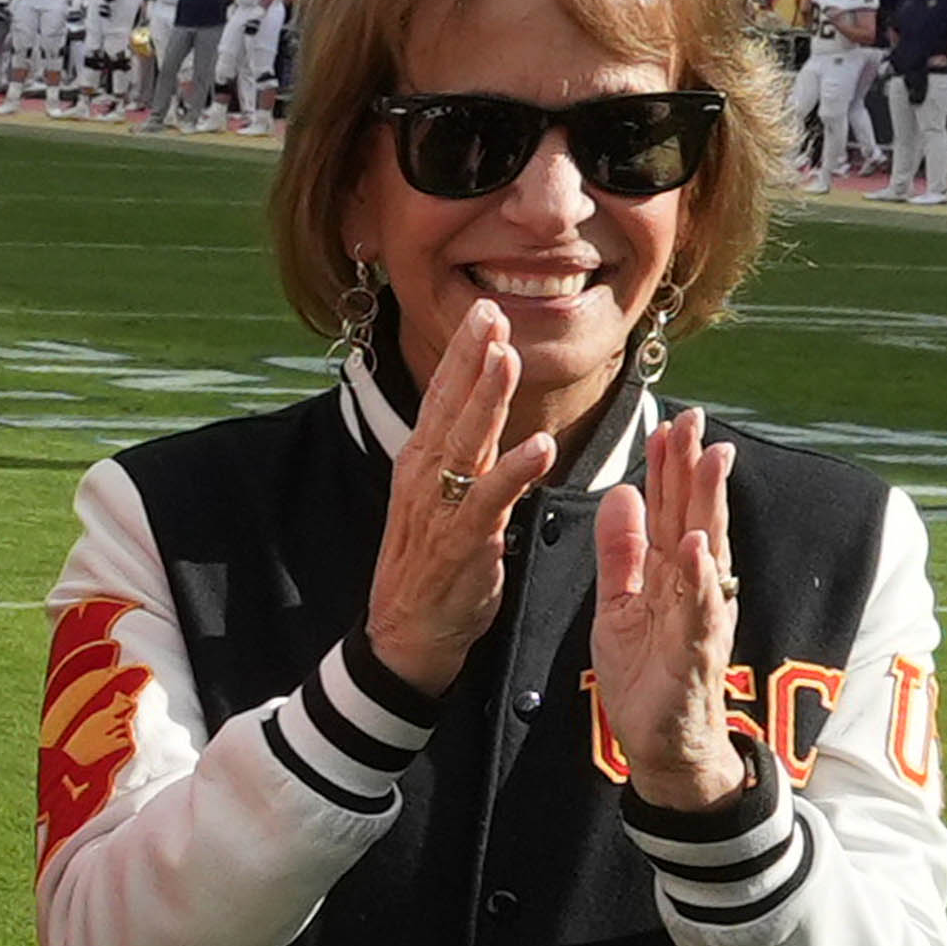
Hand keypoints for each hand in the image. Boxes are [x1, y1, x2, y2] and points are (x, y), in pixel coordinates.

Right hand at [355, 286, 561, 689]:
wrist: (406, 634)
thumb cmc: (431, 566)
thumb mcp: (442, 500)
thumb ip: (463, 456)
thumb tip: (484, 414)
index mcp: (421, 463)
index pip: (442, 397)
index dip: (463, 354)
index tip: (484, 312)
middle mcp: (424, 477)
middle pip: (449, 407)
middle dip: (471, 358)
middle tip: (490, 314)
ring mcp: (439, 508)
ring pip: (466, 443)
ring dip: (487, 400)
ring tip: (508, 358)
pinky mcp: (461, 542)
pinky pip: (490, 500)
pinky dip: (514, 471)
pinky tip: (540, 446)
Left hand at [591, 406, 747, 805]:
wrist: (662, 742)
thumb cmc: (647, 673)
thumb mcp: (619, 602)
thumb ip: (621, 550)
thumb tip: (622, 492)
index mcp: (672, 572)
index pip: (672, 509)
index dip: (670, 466)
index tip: (671, 421)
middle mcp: (694, 587)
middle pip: (694, 516)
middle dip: (694, 467)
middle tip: (694, 419)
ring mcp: (700, 617)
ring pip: (706, 552)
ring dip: (706, 506)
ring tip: (706, 461)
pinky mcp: (696, 652)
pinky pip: (700, 611)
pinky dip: (700, 579)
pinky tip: (697, 548)